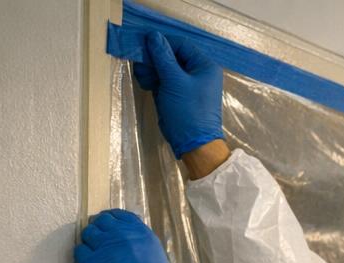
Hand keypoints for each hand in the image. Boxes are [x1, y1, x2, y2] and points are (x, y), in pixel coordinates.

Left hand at [74, 210, 185, 262]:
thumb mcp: (156, 259)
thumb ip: (140, 245)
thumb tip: (126, 241)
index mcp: (142, 234)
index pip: (120, 215)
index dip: (111, 220)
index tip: (108, 227)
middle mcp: (123, 235)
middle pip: (102, 221)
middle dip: (99, 229)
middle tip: (99, 241)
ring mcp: (106, 247)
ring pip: (88, 233)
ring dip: (90, 242)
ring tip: (95, 255)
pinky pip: (80, 250)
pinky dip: (83, 256)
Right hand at [132, 31, 222, 157]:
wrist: (194, 144)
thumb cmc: (188, 111)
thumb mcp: (174, 81)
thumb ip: (162, 57)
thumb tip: (153, 35)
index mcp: (205, 66)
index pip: (181, 44)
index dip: (162, 43)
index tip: (143, 44)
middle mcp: (199, 72)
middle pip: (173, 55)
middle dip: (155, 58)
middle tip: (139, 61)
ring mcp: (189, 84)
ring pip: (167, 68)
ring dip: (152, 69)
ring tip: (141, 75)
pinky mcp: (179, 95)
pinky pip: (165, 81)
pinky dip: (154, 80)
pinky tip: (145, 83)